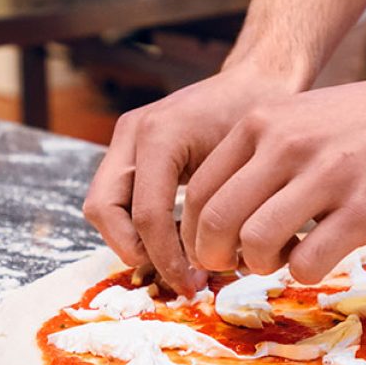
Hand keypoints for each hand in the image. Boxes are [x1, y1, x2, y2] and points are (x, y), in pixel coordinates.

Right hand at [83, 67, 300, 294]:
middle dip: (135, 251)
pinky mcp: (131, 150)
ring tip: (179, 262)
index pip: (147, 213)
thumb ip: (223, 211)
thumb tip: (208, 267)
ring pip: (104, 207)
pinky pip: (118, 199)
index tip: (192, 285)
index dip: (165, 258)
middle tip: (175, 276)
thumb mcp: (249, 162)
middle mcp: (134, 132)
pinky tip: (179, 240)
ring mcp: (127, 138)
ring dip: (134, 241)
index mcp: (160, 133)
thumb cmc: (262, 116)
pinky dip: (139, 226)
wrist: (257, 80)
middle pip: (103, 210)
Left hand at [181, 71, 365, 283]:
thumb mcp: (301, 118)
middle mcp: (286, 146)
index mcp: (263, 123)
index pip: (199, 191)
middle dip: (216, 258)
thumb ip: (260, 156)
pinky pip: (306, 263)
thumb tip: (218, 218)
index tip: (212, 250)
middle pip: (216, 221)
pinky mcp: (362, 210)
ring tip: (281, 258)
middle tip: (234, 267)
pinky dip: (304, 273)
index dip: (195, 233)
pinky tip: (320, 257)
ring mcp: (325, 177)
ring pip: (254, 244)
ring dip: (260, 266)